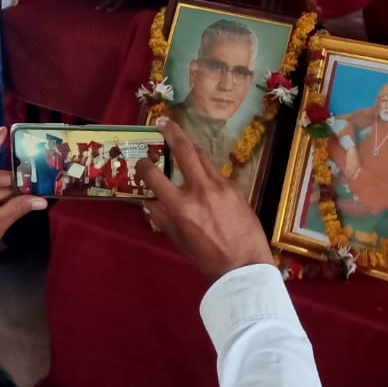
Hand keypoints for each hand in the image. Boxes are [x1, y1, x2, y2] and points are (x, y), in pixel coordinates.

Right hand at [137, 117, 273, 279]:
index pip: (155, 176)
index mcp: (182, 207)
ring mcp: (220, 185)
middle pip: (184, 150)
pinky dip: (204, 170)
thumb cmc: (209, 259)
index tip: (141, 162)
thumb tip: (149, 202)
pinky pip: (215, 172)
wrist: (247, 265)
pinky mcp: (234, 187)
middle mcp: (200, 190)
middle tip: (162, 121)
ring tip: (180, 138)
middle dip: (172, 132)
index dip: (143, 166)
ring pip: (202, 156)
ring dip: (189, 145)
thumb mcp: (179, 242)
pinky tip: (202, 177)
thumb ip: (163, 219)